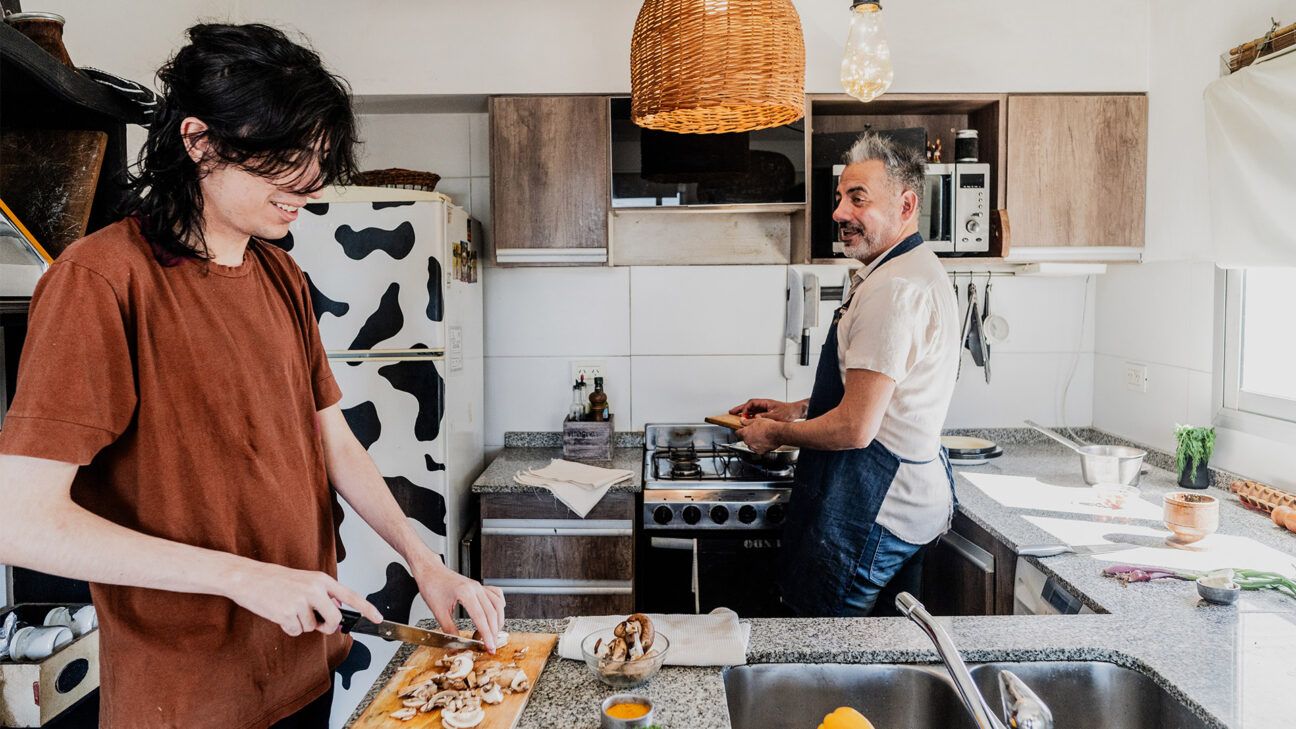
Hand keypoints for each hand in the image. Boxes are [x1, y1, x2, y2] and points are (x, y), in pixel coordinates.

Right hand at [225, 560, 382, 636]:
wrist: (248, 577)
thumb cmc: (276, 580)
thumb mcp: (305, 581)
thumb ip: (323, 594)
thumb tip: (337, 611)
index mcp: (321, 580)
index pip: (351, 595)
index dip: (366, 608)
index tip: (379, 618)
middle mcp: (314, 589)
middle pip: (335, 620)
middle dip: (328, 627)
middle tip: (317, 624)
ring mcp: (301, 601)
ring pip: (312, 627)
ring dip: (302, 625)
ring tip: (289, 610)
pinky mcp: (286, 613)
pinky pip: (296, 631)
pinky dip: (289, 628)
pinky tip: (280, 614)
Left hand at [412, 555, 505, 651]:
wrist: (430, 571)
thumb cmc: (432, 586)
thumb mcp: (438, 612)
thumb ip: (449, 630)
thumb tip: (456, 645)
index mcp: (465, 593)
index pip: (481, 618)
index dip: (487, 635)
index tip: (489, 647)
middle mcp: (476, 588)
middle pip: (492, 613)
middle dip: (494, 632)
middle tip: (491, 646)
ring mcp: (479, 586)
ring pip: (497, 605)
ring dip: (498, 621)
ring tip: (493, 634)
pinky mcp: (479, 586)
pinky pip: (496, 595)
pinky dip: (498, 606)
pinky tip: (496, 614)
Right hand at [730, 398, 805, 422]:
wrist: (797, 412)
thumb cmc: (789, 412)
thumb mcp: (776, 415)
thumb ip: (765, 417)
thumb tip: (756, 418)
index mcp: (766, 403)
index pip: (751, 403)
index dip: (745, 408)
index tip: (742, 414)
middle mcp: (764, 405)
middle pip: (749, 405)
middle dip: (740, 408)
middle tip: (731, 412)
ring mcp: (765, 408)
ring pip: (751, 409)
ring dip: (744, 412)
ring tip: (736, 416)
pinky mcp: (767, 413)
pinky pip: (755, 414)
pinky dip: (750, 416)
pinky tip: (747, 420)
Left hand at [737, 417, 783, 453]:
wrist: (777, 433)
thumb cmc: (768, 426)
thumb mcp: (756, 420)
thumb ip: (747, 422)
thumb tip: (742, 420)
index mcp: (745, 433)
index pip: (737, 433)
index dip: (740, 431)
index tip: (742, 430)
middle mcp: (748, 442)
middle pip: (745, 439)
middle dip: (749, 436)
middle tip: (755, 431)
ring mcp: (754, 448)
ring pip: (751, 445)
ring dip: (754, 442)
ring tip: (761, 437)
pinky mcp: (760, 452)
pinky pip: (758, 449)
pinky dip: (760, 447)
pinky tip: (765, 442)